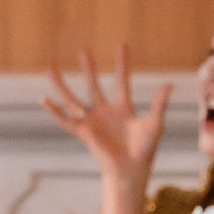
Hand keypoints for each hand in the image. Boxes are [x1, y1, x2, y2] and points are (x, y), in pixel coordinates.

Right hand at [40, 45, 172, 213]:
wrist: (132, 169)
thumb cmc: (145, 148)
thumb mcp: (155, 123)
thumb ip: (159, 104)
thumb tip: (170, 84)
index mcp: (123, 107)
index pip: (122, 80)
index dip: (122, 64)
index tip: (122, 45)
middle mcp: (105, 111)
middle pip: (93, 85)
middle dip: (88, 68)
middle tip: (83, 49)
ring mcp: (92, 121)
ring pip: (73, 98)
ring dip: (62, 85)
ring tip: (50, 69)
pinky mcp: (84, 132)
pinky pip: (66, 120)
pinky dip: (54, 111)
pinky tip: (44, 99)